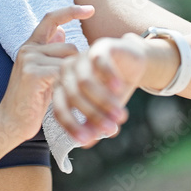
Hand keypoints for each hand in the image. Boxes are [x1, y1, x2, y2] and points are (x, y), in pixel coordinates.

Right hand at [0, 5, 94, 146]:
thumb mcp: (41, 73)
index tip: (91, 9)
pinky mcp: (32, 74)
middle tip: (85, 85)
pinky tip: (70, 100)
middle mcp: (28, 49)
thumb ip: (50, 52)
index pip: (51, 18)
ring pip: (69, 60)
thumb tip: (62, 31)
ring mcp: (29, 60)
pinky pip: (64, 73)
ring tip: (76, 96)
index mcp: (30, 46)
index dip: (71, 11)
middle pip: (69, 47)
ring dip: (78, 79)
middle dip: (81, 66)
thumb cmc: (29, 101)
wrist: (9, 124)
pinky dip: (72, 87)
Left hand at [53, 32, 147, 147]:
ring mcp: (81, 57)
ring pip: (85, 82)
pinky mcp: (98, 47)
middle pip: (73, 96)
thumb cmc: (111, 89)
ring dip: (103, 101)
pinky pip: (100, 63)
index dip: (72, 126)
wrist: (131, 62)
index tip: (86, 141)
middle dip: (93, 115)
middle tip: (111, 130)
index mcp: (62, 87)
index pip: (60, 109)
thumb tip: (86, 143)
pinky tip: (119, 88)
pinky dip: (109, 77)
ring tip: (121, 115)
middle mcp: (67, 71)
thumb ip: (93, 124)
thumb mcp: (104, 110)